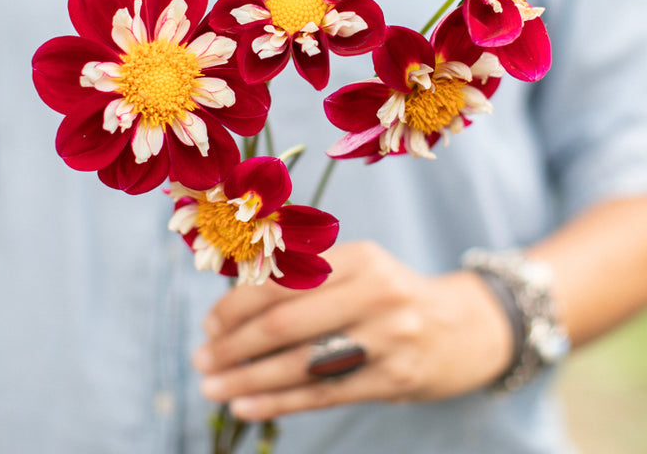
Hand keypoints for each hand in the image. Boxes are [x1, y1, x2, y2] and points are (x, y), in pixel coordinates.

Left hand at [193, 241, 512, 420]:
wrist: (460, 329)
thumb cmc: (388, 295)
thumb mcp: (357, 269)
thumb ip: (306, 276)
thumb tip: (234, 300)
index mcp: (359, 257)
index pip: (283, 280)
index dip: (237, 305)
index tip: (209, 324)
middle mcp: (375, 292)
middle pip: (286, 323)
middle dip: (234, 345)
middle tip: (201, 359)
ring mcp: (388, 337)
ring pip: (302, 363)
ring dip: (249, 379)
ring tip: (212, 388)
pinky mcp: (395, 378)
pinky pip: (324, 393)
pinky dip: (280, 402)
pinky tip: (247, 406)